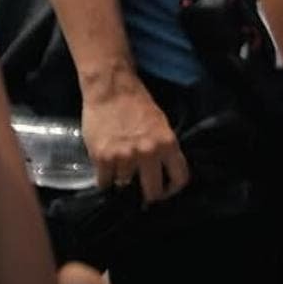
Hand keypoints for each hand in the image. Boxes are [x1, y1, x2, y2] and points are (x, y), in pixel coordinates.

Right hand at [79, 68, 189, 203]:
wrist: (111, 88)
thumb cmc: (137, 103)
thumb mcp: (161, 125)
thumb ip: (163, 150)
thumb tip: (161, 174)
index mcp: (167, 144)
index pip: (179, 179)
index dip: (172, 190)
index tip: (164, 190)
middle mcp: (148, 154)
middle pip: (153, 192)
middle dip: (148, 195)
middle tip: (141, 191)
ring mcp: (124, 157)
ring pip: (125, 186)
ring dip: (122, 181)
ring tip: (119, 170)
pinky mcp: (102, 157)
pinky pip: (104, 182)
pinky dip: (104, 179)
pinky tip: (105, 170)